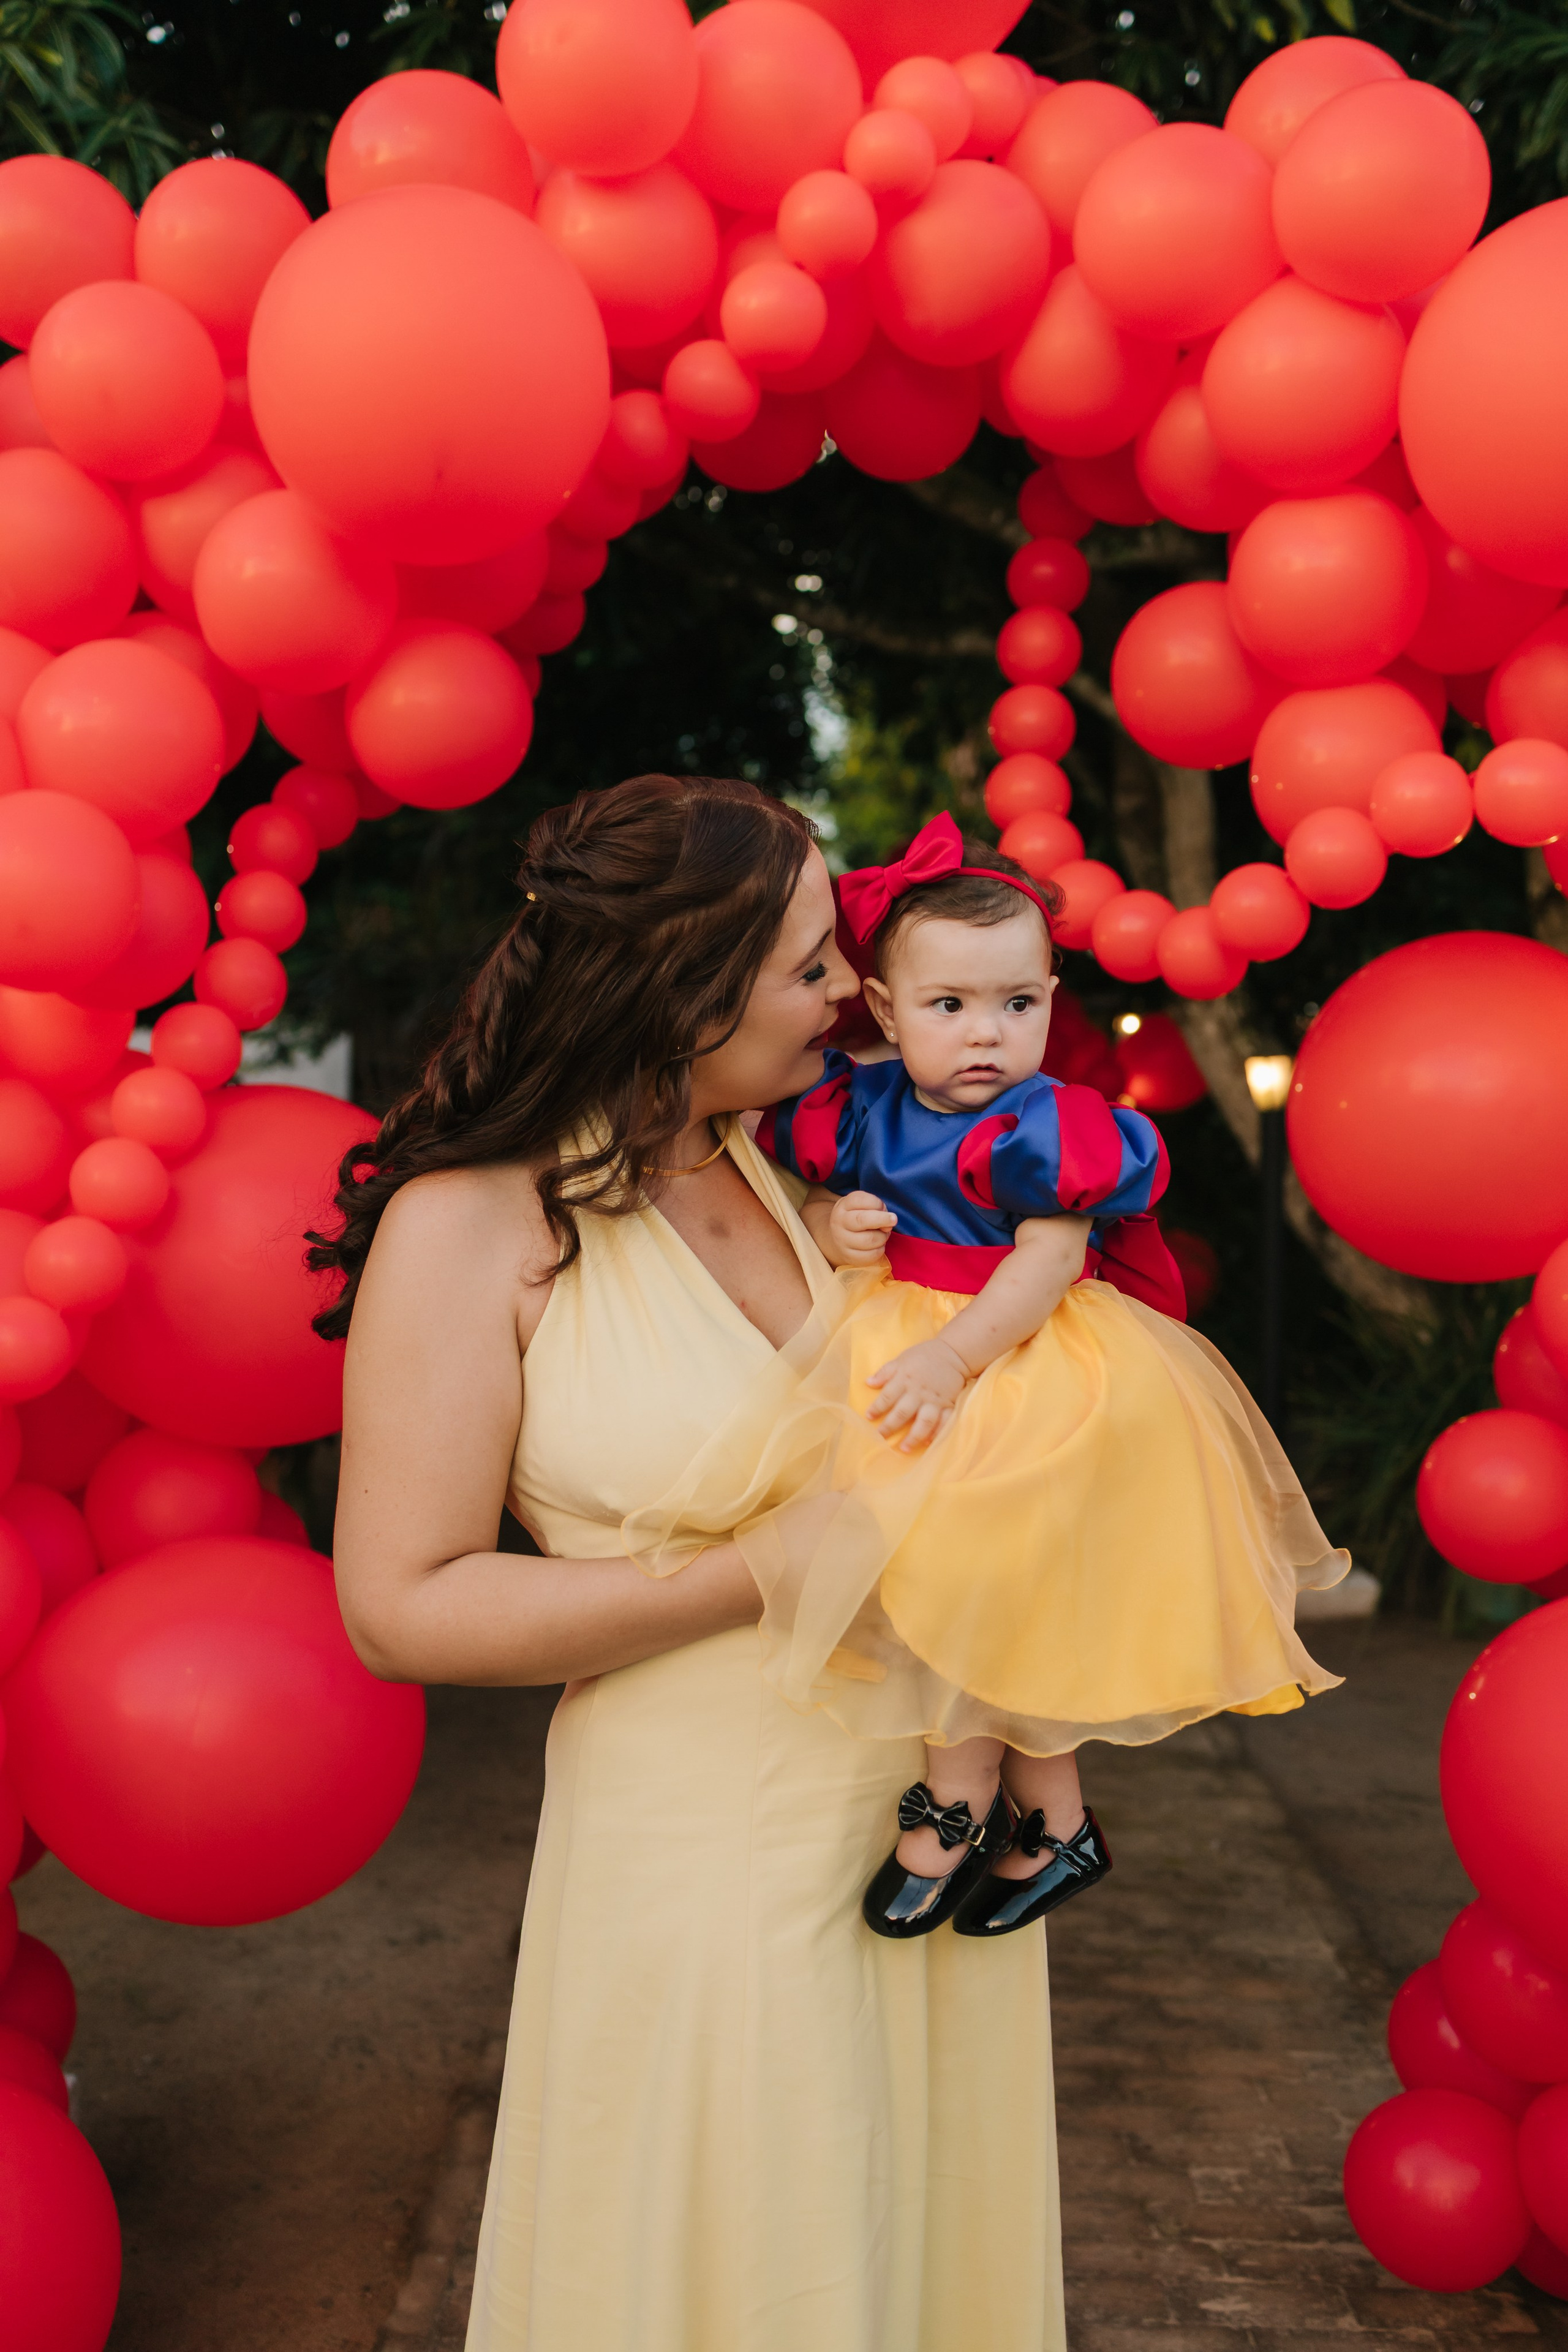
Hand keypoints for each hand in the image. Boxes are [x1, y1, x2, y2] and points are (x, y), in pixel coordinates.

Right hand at [827, 1189, 895, 1267]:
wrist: (838, 1237)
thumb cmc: (856, 1217)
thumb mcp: (862, 1205)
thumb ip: (876, 1208)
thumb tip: (889, 1223)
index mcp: (844, 1205)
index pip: (861, 1200)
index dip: (877, 1203)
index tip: (883, 1208)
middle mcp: (839, 1222)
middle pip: (862, 1220)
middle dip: (882, 1219)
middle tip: (893, 1220)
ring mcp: (842, 1241)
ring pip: (869, 1239)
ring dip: (883, 1236)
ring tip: (883, 1234)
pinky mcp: (849, 1256)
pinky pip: (871, 1255)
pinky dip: (880, 1249)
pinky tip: (878, 1245)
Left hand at [865, 1336, 969, 1451]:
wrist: (953, 1353)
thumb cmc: (923, 1356)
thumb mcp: (901, 1359)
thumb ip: (885, 1372)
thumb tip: (868, 1383)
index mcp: (904, 1380)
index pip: (887, 1397)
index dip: (877, 1408)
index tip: (868, 1417)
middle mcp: (918, 1392)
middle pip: (902, 1412)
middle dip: (890, 1426)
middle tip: (880, 1438)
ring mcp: (934, 1400)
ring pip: (924, 1421)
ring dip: (914, 1436)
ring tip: (904, 1449)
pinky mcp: (948, 1405)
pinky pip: (945, 1421)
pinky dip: (938, 1433)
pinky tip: (929, 1442)